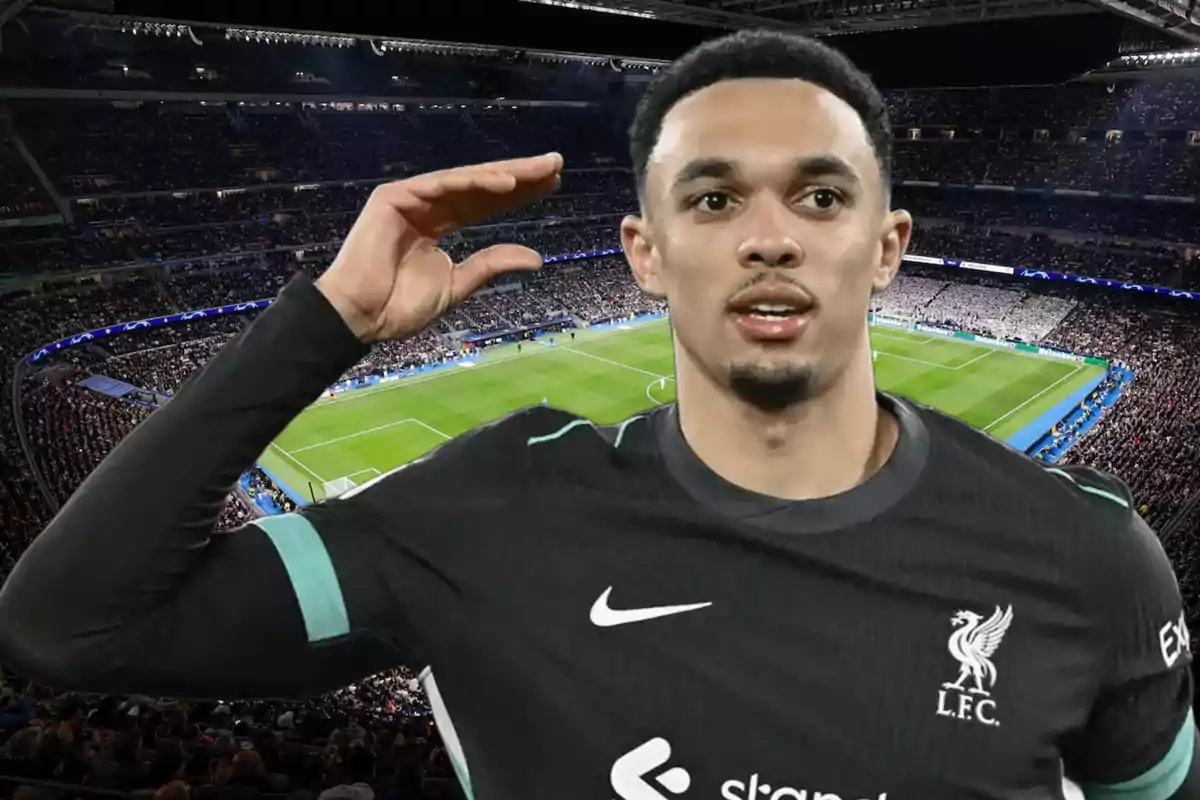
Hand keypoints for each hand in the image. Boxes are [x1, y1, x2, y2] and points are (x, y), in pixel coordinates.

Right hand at [316, 153, 562, 341]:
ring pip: (465, 180)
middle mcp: (427, 206)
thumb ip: (492, 265)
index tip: (553, 185)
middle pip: (481, 186)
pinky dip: (473, 181)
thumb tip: (537, 257)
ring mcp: (410, 198)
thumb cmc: (400, 307)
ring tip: (539, 172)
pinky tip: (505, 182)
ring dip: (504, 173)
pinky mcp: (393, 197)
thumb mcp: (458, 285)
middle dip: (519, 175)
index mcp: (439, 225)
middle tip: (556, 164)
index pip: (486, 204)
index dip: (519, 194)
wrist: (360, 318)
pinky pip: (439, 184)